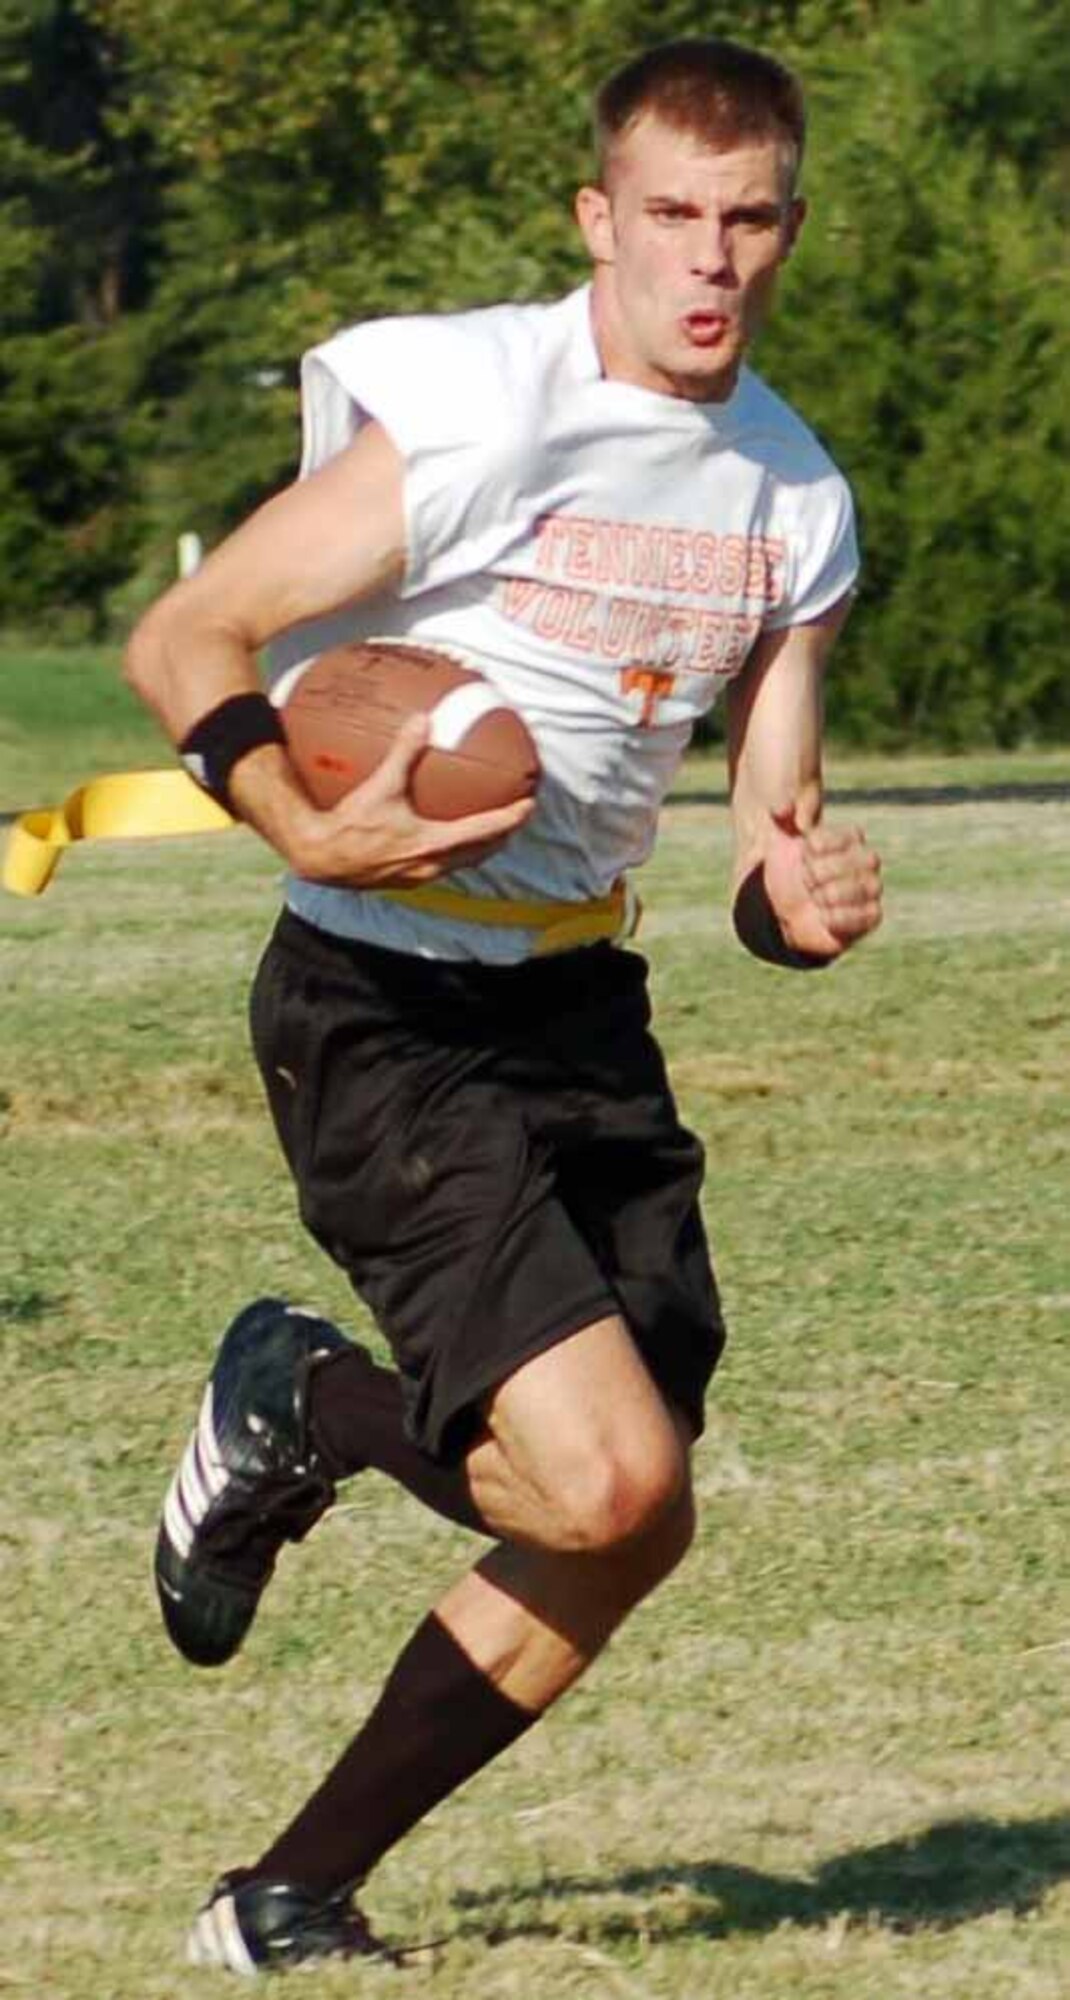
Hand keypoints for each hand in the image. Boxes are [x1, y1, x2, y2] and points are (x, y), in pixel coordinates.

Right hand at [286, 713, 534, 887]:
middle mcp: (432, 865)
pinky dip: (454, 851)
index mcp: (433, 844)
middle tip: (516, 818)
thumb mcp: (380, 786)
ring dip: (479, 847)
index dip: (511, 818)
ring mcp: (419, 877)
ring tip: (490, 830)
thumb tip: (421, 720)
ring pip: (463, 863)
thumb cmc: (349, 826)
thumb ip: (403, 753)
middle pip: (481, 852)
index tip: (529, 805)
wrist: (321, 858)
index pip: (485, 831)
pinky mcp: (405, 879)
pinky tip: (443, 837)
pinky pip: (441, 865)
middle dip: (502, 836)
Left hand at [763, 793, 881, 959]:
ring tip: (813, 898)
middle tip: (805, 879)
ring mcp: (871, 889)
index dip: (824, 844)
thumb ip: (781, 819)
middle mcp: (866, 862)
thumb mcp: (777, 840)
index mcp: (849, 839)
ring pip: (867, 887)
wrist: (780, 910)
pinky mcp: (870, 916)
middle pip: (867, 859)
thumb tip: (783, 809)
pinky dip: (840, 917)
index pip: (851, 835)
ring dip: (832, 894)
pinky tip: (822, 917)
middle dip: (826, 870)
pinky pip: (870, 915)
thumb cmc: (785, 871)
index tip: (804, 852)